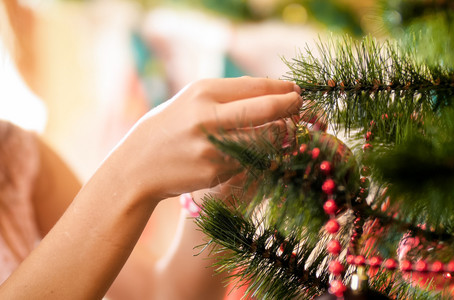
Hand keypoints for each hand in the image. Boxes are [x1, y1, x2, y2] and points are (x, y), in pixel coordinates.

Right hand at [108, 77, 301, 201]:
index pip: (256, 86)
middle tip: (301, 107)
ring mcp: (213, 146)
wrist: (138, 165)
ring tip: (288, 129)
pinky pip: (252, 160)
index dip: (283, 89)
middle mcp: (208, 115)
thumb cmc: (169, 127)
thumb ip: (228, 95)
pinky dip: (264, 154)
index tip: (296, 91)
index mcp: (203, 91)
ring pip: (266, 138)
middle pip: (267, 109)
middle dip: (291, 107)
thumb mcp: (192, 100)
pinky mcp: (215, 171)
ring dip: (284, 134)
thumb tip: (272, 91)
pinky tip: (267, 150)